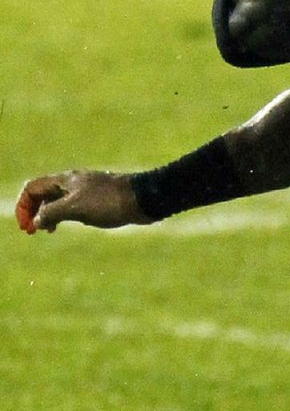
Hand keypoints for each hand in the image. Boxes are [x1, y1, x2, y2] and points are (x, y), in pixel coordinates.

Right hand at [15, 171, 152, 234]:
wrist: (143, 198)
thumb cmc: (110, 201)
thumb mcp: (76, 208)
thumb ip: (52, 213)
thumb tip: (36, 221)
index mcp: (66, 180)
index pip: (33, 187)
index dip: (25, 206)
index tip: (28, 226)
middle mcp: (73, 182)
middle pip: (44, 192)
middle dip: (34, 210)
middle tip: (32, 231)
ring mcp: (86, 190)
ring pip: (59, 200)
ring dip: (49, 214)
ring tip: (49, 231)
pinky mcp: (98, 199)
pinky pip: (73, 205)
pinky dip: (65, 215)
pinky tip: (71, 224)